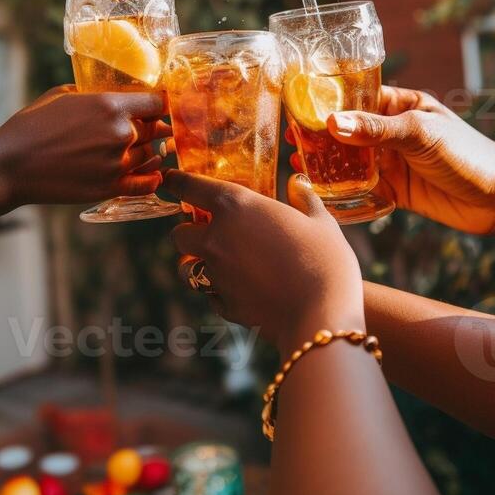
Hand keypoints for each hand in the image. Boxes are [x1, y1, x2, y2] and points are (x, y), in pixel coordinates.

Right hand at [0, 87, 170, 208]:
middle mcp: (121, 134)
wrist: (11, 166)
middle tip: (152, 127)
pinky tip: (150, 173)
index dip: (158, 103)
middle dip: (154, 126)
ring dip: (149, 151)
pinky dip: (152, 178)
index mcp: (111, 106)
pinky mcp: (111, 188)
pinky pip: (147, 183)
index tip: (156, 105)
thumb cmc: (31, 126)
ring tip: (144, 148)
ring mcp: (118, 163)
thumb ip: (93, 93)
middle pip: (157, 128)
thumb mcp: (61, 95)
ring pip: (151, 155)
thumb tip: (108, 94)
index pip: (156, 102)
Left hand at [165, 170, 363, 351]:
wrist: (322, 315)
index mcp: (235, 206)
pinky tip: (242, 290)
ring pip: (188, 269)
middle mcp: (216, 239)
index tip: (169, 179)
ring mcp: (216, 275)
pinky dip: (220, 292)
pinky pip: (212, 295)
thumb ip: (304, 199)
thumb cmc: (325, 259)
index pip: (191, 187)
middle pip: (179, 234)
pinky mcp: (224, 305)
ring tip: (221, 264)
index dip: (177, 182)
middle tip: (208, 230)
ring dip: (198, 264)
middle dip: (188, 232)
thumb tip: (298, 184)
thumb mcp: (320, 221)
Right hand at [290, 85, 494, 240]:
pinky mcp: (395, 190)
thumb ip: (375, 129)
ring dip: (326, 163)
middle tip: (291, 140)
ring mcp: (393, 161)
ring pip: (351, 160)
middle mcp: (393, 132)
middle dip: (319, 135)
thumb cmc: (466, 154)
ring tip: (298, 165)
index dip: (328, 101)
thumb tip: (331, 123)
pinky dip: (341, 190)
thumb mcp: (418, 133)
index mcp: (402, 106)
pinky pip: (361, 188)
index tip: (299, 106)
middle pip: (348, 130)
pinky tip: (319, 191)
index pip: (358, 97)